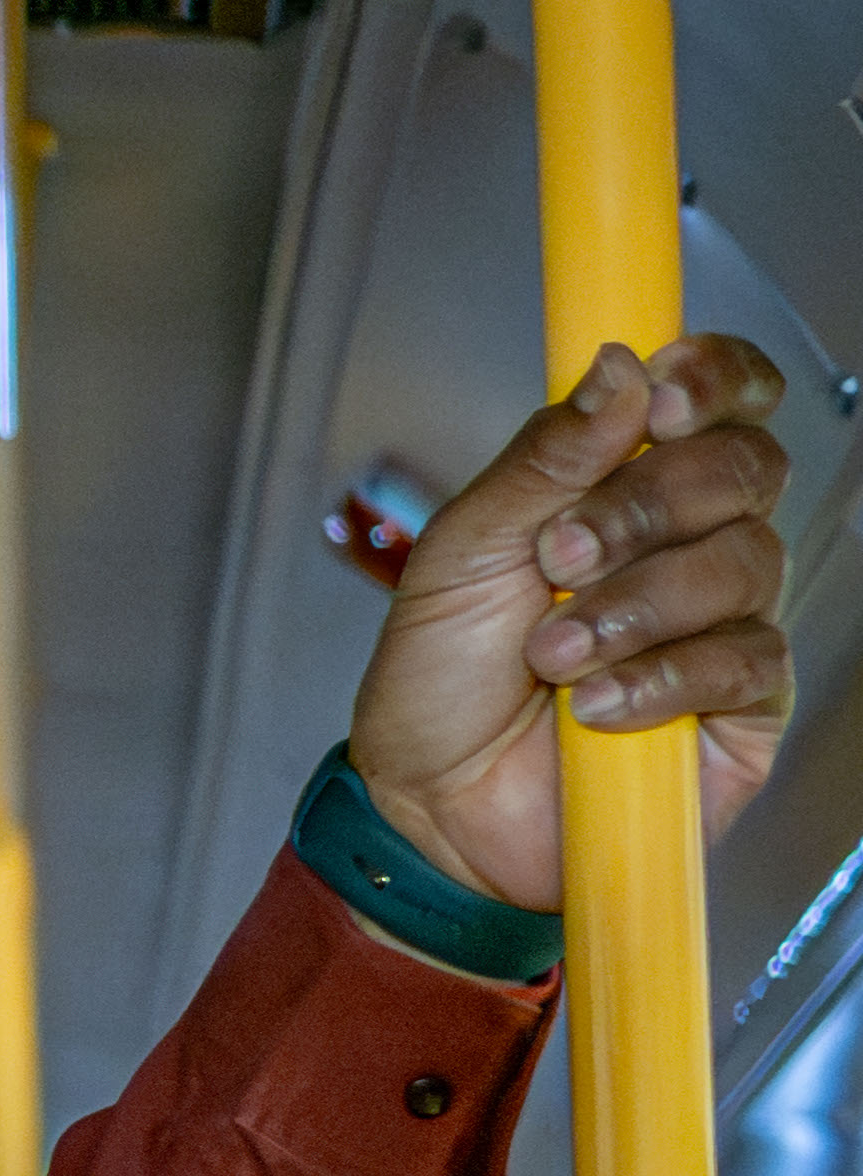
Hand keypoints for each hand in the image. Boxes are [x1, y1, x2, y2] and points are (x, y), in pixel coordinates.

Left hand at [345, 334, 796, 915]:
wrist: (428, 807)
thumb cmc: (441, 681)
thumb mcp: (460, 555)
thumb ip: (541, 459)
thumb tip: (615, 367)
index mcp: (624, 484)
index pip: (718, 397)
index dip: (711, 379)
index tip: (661, 399)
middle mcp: (688, 541)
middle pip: (745, 467)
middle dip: (646, 505)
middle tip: (557, 557)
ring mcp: (724, 619)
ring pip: (747, 562)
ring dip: (636, 604)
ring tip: (550, 654)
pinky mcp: (743, 704)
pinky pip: (744, 660)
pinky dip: (660, 678)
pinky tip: (594, 707)